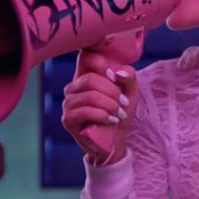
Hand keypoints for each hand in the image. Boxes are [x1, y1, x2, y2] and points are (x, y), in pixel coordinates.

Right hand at [61, 49, 138, 163]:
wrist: (116, 141)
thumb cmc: (120, 114)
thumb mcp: (131, 93)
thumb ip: (129, 77)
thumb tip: (118, 72)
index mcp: (85, 76)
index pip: (86, 57)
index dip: (102, 64)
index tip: (116, 78)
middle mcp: (73, 87)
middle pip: (90, 79)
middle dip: (112, 91)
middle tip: (123, 103)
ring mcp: (68, 103)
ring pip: (89, 95)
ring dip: (110, 105)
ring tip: (119, 114)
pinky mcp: (68, 119)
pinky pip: (85, 111)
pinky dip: (103, 115)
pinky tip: (111, 120)